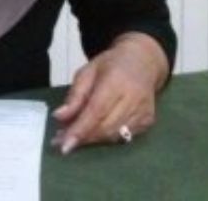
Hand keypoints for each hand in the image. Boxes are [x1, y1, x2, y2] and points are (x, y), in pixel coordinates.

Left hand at [51, 32, 167, 153]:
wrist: (143, 62)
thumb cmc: (111, 65)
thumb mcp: (87, 72)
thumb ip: (74, 95)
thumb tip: (59, 117)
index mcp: (116, 81)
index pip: (96, 111)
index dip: (80, 130)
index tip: (64, 146)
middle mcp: (133, 98)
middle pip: (105, 127)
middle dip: (82, 138)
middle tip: (61, 140)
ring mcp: (143, 111)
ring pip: (113, 136)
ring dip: (92, 140)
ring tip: (74, 137)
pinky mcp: (148, 121)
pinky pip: (123, 137)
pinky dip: (106, 138)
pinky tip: (94, 133)